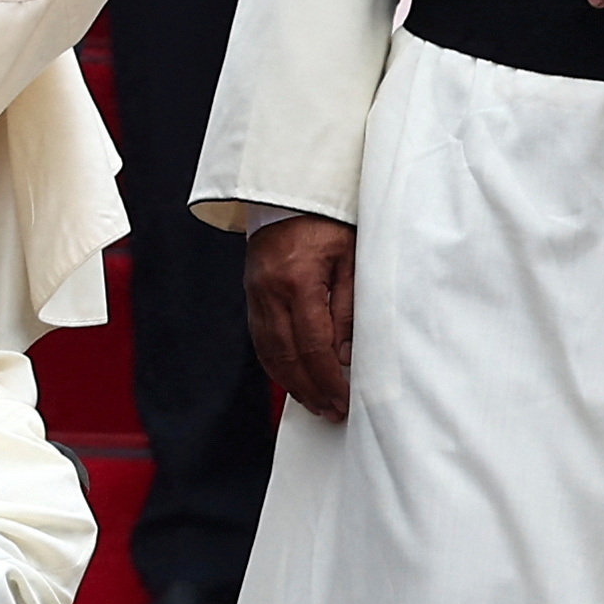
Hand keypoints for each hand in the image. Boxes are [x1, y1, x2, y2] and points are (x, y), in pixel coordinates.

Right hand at [244, 210, 356, 422]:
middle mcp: (269, 291)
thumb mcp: (352, 258)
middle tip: (330, 411)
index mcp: (297, 281)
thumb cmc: (328, 220)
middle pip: (287, 355)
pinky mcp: (251, 295)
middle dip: (310, 389)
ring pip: (269, 351)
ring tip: (314, 403)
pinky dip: (276, 364)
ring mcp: (255, 294)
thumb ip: (350, 307)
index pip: (313, 345)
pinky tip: (292, 378)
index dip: (328, 378)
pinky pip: (260, 339)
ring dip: (291, 383)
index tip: (343, 399)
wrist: (290, 192)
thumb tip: (347, 354)